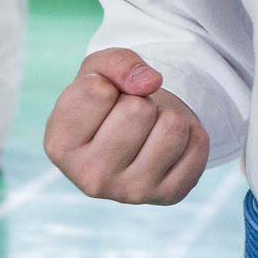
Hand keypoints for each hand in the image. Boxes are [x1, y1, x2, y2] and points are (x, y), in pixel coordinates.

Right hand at [46, 47, 208, 204]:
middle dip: (140, 100)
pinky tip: (167, 144)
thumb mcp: (99, 70)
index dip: (107, 83)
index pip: (97, 91)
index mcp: (59, 146)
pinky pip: (198, 144)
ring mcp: (131, 192)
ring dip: (167, 115)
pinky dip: (190, 133)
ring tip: (150, 128)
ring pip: (172, 126)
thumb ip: (116, 62)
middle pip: (139, 110)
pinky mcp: (169, 195)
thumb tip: (151, 82)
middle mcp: (90, 178)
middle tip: (132, 115)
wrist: (138, 133)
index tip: (105, 100)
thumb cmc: (109, 101)